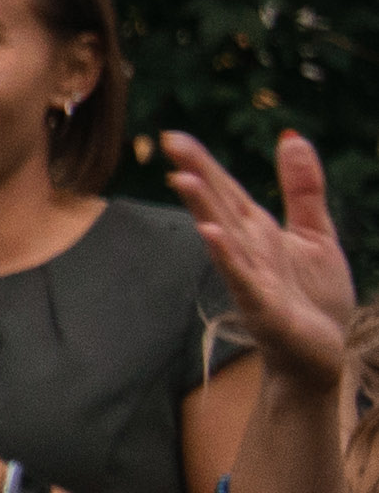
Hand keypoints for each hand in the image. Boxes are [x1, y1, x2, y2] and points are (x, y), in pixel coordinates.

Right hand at [162, 128, 354, 370]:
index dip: (204, 163)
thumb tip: (291, 136)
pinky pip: (242, 278)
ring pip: (225, 238)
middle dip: (198, 174)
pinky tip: (212, 236)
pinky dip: (227, 257)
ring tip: (184, 180)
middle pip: (220, 206)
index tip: (174, 137)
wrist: (323, 355)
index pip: (228, 190)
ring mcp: (252, 278)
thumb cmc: (313, 299)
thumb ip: (302, 188)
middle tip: (170, 142)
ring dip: (204, 210)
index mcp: (259, 231)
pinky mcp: (264, 306)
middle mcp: (248, 250)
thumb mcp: (315, 234)